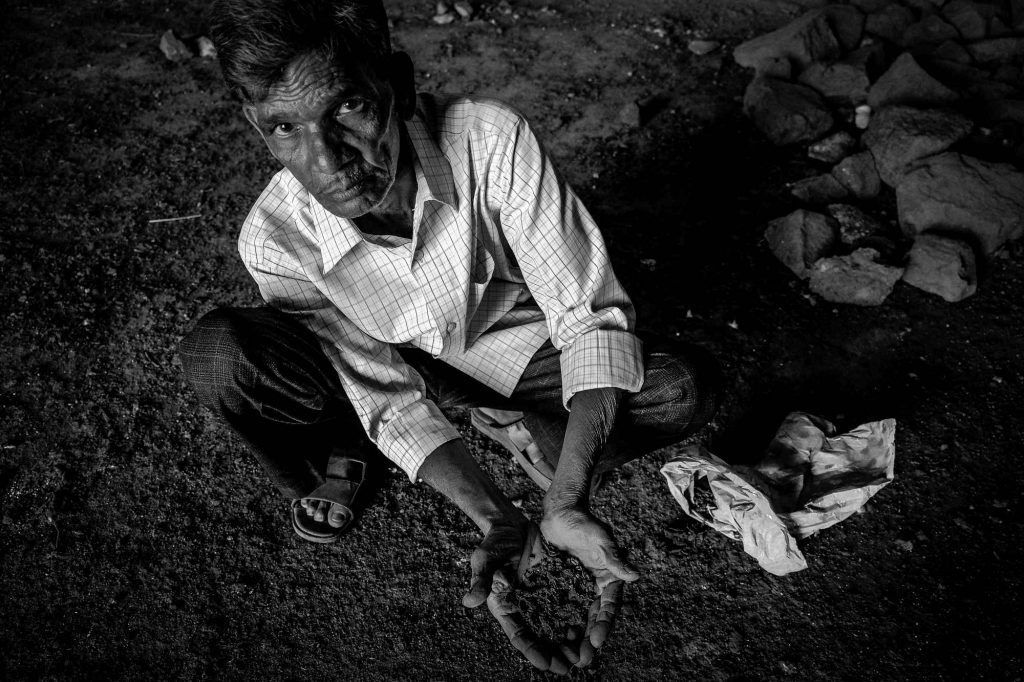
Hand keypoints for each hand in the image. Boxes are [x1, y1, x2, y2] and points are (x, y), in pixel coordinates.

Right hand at [465, 521, 571, 674]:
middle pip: (539, 636)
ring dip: (567, 641)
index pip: (518, 635)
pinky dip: (575, 617)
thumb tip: (468, 602)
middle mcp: (522, 606)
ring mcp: (539, 597)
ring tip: (581, 656)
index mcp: (504, 606)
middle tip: (569, 667)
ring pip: (555, 624)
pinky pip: (566, 604)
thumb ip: (481, 581)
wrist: (511, 523)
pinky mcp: (553, 585)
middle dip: (553, 653)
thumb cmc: (493, 541)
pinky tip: (588, 628)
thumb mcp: (485, 560)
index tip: (546, 664)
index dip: (532, 651)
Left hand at [541, 507, 639, 665]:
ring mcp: (575, 588)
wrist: (559, 511)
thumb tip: (633, 576)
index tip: (596, 641)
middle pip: (593, 619)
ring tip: (565, 658)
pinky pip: (556, 608)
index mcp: (608, 577)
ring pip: (576, 618)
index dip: (604, 625)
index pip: (609, 606)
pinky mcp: (558, 586)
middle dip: (589, 641)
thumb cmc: (583, 521)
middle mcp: (593, 587)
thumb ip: (613, 556)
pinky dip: (554, 624)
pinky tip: (547, 639)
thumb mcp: (599, 536)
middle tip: (582, 661)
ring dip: (573, 638)